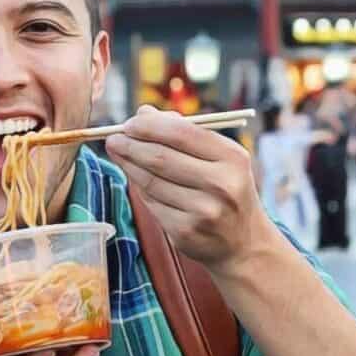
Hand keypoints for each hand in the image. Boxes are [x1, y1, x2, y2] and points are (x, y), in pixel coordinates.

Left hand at [105, 106, 277, 272]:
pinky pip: (152, 203)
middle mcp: (221, 184)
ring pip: (151, 182)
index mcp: (232, 157)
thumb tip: (143, 113)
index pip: (182, 133)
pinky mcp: (186, 232)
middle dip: (131, 145)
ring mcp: (204, 211)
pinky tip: (135, 179)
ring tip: (118, 154)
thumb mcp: (219, 157)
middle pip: (161, 158)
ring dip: (129, 165)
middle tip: (113, 138)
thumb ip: (183, 132)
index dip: (150, 126)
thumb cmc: (225, 188)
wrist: (243, 242)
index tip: (129, 123)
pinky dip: (140, 189)